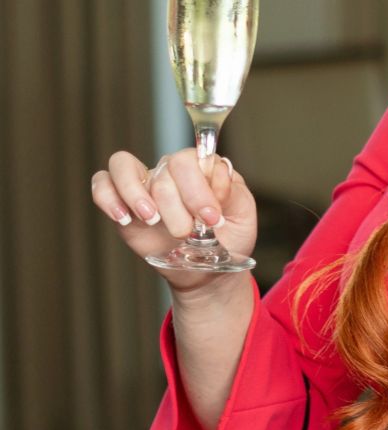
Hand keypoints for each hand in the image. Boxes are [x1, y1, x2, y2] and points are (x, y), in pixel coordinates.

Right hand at [90, 146, 258, 292]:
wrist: (209, 269)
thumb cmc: (228, 237)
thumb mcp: (242, 215)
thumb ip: (232, 191)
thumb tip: (216, 174)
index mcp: (201, 167)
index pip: (190, 160)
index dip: (198, 189)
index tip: (211, 218)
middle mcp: (170, 171)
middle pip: (163, 171)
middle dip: (176, 205)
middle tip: (187, 232)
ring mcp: (144, 185)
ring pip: (123, 166)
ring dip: (135, 193)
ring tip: (152, 219)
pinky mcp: (122, 203)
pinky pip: (102, 184)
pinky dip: (107, 197)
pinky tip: (124, 218)